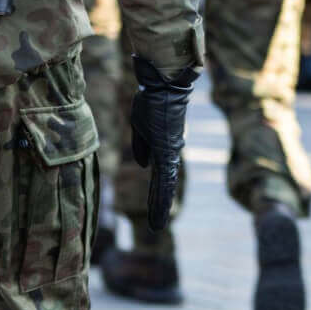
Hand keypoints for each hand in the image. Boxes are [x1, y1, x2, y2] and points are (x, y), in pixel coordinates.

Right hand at [129, 56, 198, 231]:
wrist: (163, 84)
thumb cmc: (151, 99)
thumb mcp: (141, 125)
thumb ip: (142, 146)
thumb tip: (143, 166)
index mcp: (163, 148)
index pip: (158, 176)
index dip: (156, 194)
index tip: (155, 209)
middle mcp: (169, 153)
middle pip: (163, 186)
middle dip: (159, 206)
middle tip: (156, 226)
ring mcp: (169, 154)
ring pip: (165, 186)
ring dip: (160, 207)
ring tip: (157, 226)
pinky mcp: (167, 152)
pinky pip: (165, 178)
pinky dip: (162, 196)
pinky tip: (160, 209)